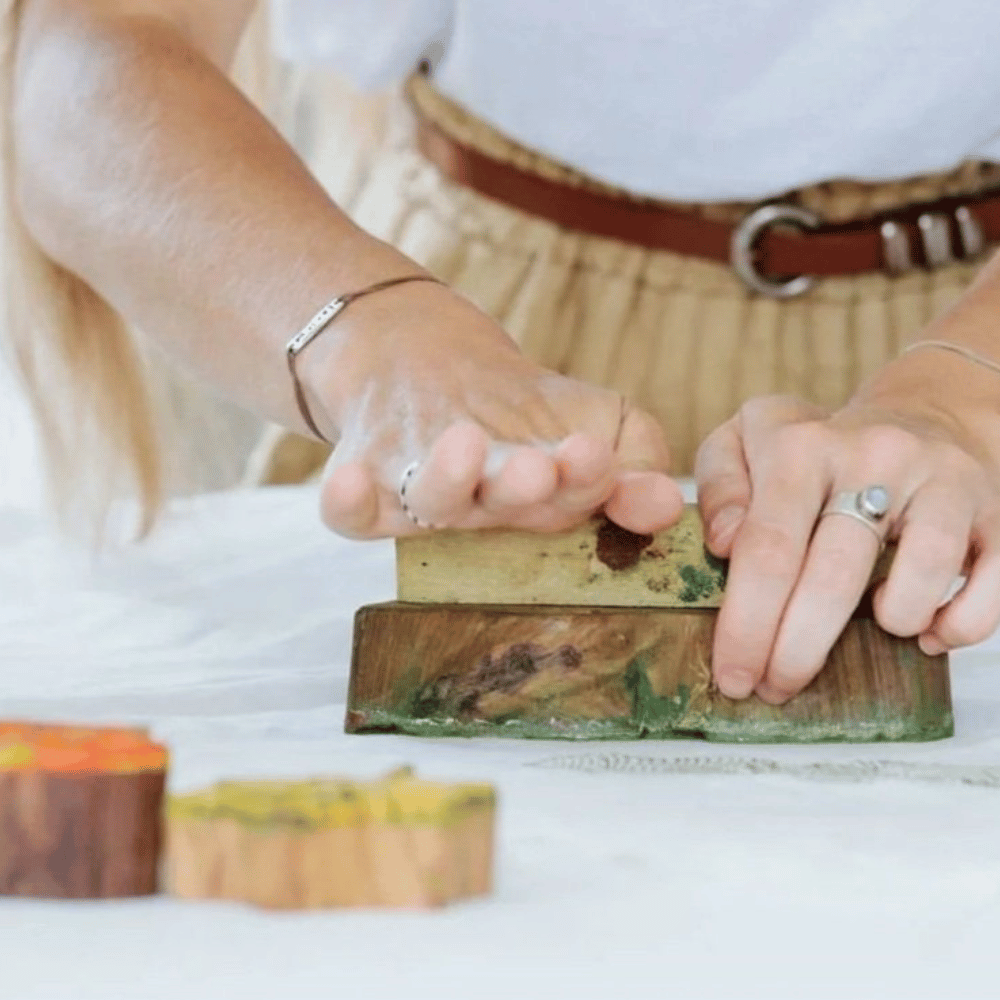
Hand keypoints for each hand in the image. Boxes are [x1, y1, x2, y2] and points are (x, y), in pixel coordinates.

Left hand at [303, 280, 683, 537]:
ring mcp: (423, 499)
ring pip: (435, 504)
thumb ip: (641, 455)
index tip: (593, 453)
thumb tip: (667, 501)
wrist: (425, 365)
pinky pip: (352, 512)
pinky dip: (348, 503)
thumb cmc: (526, 407)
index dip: (585, 480)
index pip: (574, 496)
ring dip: (450, 481)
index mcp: (548, 501)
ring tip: (467, 442)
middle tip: (538, 466)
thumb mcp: (602, 416)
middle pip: (504, 508)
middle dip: (523, 490)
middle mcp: (486, 508)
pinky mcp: (364, 490)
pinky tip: (346, 481)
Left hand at [695, 348, 999, 703]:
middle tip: (774, 688)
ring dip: (889, 626)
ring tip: (866, 633)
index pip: (767, 548)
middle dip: (796, 651)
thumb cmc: (815, 449)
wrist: (917, 416)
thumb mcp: (746, 442)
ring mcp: (940, 481)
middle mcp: (873, 457)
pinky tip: (923, 631)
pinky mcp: (991, 511)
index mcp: (800, 446)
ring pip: (920, 576)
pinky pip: (988, 586)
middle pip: (833, 576)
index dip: (747, 624)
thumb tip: (724, 543)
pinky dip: (955, 625)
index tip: (733, 675)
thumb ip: (721, 487)